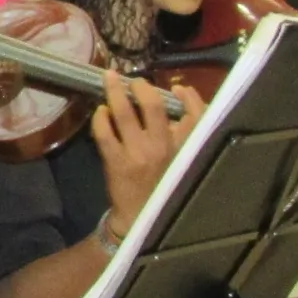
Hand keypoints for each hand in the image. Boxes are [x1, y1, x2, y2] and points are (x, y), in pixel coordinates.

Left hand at [89, 70, 202, 224]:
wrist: (141, 218)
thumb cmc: (163, 185)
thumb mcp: (183, 161)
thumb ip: (185, 134)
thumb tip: (179, 99)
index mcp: (185, 148)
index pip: (197, 115)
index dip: (189, 97)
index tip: (177, 88)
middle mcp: (164, 148)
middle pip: (153, 106)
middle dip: (141, 87)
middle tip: (133, 81)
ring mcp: (138, 154)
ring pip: (124, 114)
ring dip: (114, 92)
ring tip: (109, 79)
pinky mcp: (116, 162)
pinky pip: (104, 132)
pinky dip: (100, 117)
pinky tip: (100, 111)